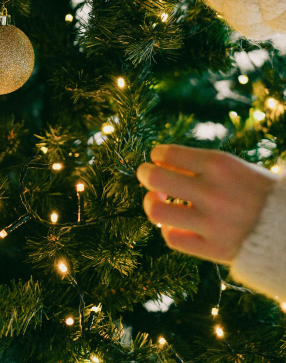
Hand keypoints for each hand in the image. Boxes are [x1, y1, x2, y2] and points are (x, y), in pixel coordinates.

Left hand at [137, 144, 276, 263]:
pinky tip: (175, 224)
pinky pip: (172, 238)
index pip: (166, 153)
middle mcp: (211, 191)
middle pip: (154, 178)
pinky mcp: (213, 249)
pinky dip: (168, 230)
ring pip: (155, 211)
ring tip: (156, 201)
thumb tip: (159, 163)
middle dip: (144, 174)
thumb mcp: (234, 167)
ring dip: (150, 203)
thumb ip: (199, 166)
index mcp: (218, 164)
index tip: (158, 159)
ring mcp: (211, 222)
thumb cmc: (257, 191)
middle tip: (146, 175)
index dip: (156, 155)